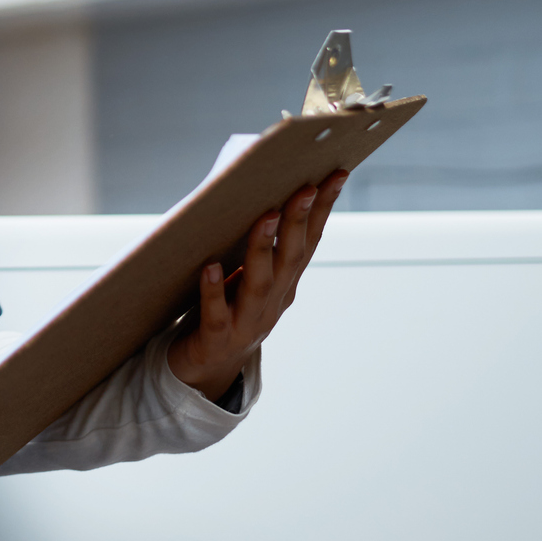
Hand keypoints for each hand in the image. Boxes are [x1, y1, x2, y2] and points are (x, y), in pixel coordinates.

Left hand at [166, 171, 346, 397]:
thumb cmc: (225, 307)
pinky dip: (213, 290)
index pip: (309, 241)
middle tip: (305, 187)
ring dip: (263, 249)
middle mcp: (273, 301)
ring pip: (259, 284)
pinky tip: (208, 267)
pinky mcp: (216, 339)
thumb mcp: (245, 273)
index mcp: (284, 283)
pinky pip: (216, 313)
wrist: (205, 366)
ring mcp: (247, 322)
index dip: (324, 209)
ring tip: (265, 216)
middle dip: (299, 221)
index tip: (336, 174)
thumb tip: (253, 187)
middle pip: (290, 258)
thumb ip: (254, 241)